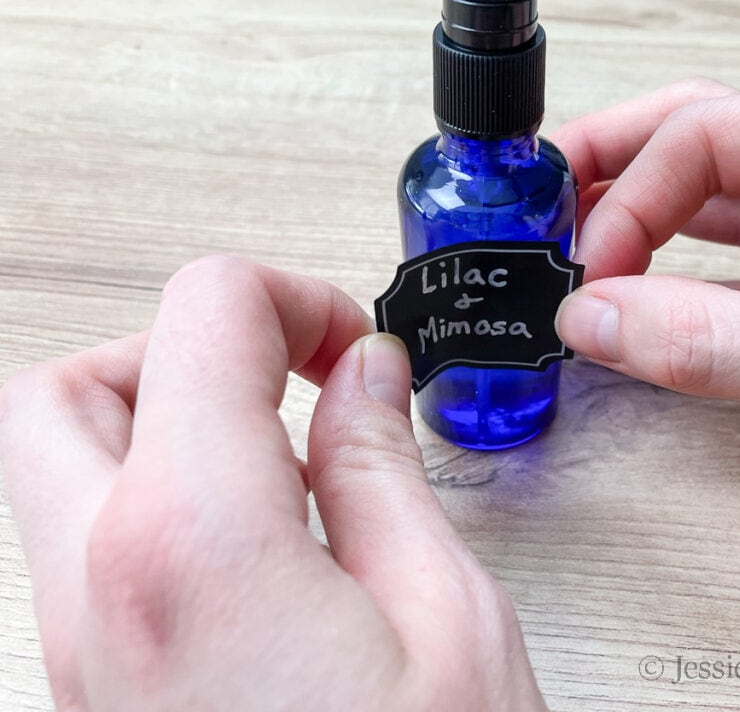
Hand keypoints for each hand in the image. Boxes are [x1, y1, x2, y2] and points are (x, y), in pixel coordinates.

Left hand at [0, 257, 545, 711]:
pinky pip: (94, 553)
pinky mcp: (97, 699)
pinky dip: (165, 505)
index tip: (349, 342)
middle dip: (176, 351)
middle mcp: (101, 596)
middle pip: (69, 390)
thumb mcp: (446, 618)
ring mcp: (81, 658)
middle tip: (279, 379)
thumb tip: (364, 375)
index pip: (199, 317)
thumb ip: (382, 470)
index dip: (289, 298)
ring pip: (62, 474)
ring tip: (283, 461)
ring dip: (162, 425)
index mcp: (195, 545)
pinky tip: (270, 543)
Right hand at [553, 78, 739, 562]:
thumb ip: (724, 342)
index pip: (718, 134)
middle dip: (614, 171)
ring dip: (629, 220)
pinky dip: (660, 281)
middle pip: (702, 142)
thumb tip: (600, 317)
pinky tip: (623, 295)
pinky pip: (716, 268)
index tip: (592, 271)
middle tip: (541, 205)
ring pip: (703, 199)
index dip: (636, 197)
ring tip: (564, 241)